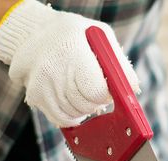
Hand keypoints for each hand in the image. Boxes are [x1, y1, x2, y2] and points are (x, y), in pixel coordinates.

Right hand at [0, 0, 138, 127]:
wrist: (36, 34)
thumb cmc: (76, 36)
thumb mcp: (101, 36)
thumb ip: (119, 63)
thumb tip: (132, 89)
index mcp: (73, 51)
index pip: (96, 91)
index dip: (106, 94)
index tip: (107, 87)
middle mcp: (54, 70)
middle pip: (87, 105)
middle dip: (96, 100)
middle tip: (94, 87)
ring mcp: (42, 85)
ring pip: (75, 115)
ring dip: (85, 108)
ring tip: (80, 89)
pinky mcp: (35, 97)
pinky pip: (61, 119)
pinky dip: (72, 116)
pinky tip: (73, 101)